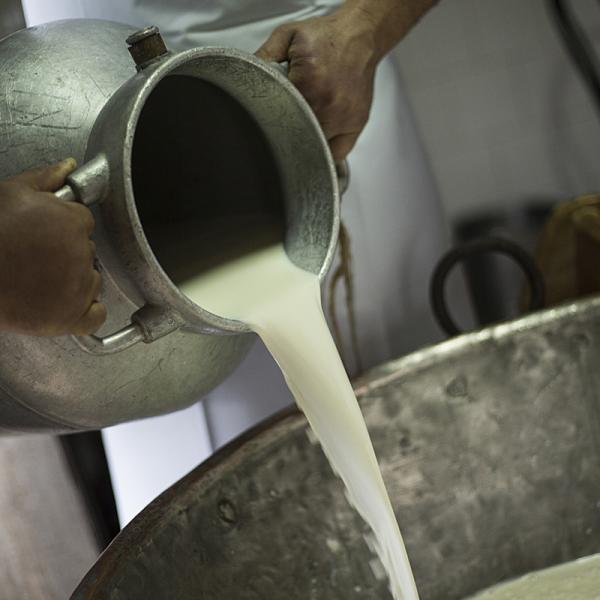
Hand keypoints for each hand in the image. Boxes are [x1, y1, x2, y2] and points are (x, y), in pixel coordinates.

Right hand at [0, 159, 106, 335]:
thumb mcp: (11, 194)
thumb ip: (46, 178)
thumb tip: (68, 167)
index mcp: (73, 222)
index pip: (83, 222)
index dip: (63, 227)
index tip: (45, 234)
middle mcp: (82, 253)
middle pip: (86, 250)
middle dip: (67, 252)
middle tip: (37, 257)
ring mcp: (79, 287)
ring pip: (92, 280)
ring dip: (75, 280)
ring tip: (40, 280)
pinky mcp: (71, 317)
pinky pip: (96, 315)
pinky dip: (86, 311)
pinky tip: (65, 304)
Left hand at [256, 5, 379, 160]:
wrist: (360, 35)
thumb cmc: (326, 37)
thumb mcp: (288, 36)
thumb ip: (264, 56)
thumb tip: (244, 75)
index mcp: (309, 82)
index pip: (280, 118)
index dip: (270, 123)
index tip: (266, 123)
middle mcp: (328, 103)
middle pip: (298, 136)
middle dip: (287, 133)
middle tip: (281, 126)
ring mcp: (344, 117)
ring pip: (316, 146)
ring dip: (305, 142)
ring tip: (299, 129)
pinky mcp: (356, 124)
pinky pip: (337, 151)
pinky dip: (325, 150)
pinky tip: (317, 141)